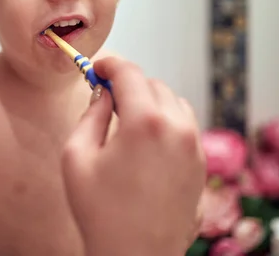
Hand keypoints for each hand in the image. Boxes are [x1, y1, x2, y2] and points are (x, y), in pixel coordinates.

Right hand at [62, 57, 205, 255]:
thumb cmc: (101, 213)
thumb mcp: (77, 157)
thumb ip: (90, 115)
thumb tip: (103, 93)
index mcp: (144, 122)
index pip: (129, 73)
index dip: (109, 64)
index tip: (97, 68)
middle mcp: (177, 128)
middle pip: (152, 84)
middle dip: (128, 83)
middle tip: (106, 96)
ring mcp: (194, 146)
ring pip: (173, 102)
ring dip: (150, 101)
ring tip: (127, 119)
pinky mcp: (201, 164)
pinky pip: (185, 125)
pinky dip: (166, 121)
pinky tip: (146, 140)